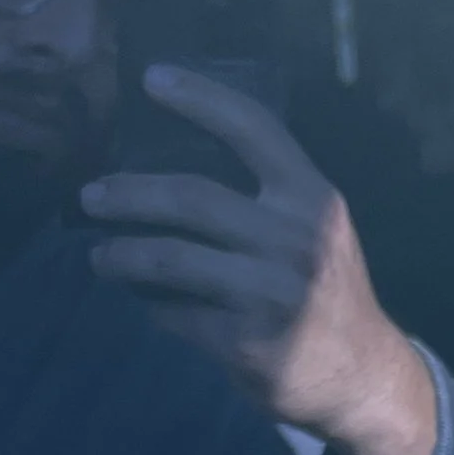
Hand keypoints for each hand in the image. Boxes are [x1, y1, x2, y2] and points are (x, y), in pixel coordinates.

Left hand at [80, 68, 437, 454]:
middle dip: (128, 194)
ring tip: (100, 257)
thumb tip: (170, 173)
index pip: (253, 129)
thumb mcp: (316, 232)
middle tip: (91, 196)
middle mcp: (294, 238)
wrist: (362, 376)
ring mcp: (269, 292)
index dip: (200, 98)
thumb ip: (266, 200)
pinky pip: (177, 314)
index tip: (151, 79)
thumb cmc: (327, 292)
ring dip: (121, 255)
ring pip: (170, 259)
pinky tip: (145, 302)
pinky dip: (154, 307)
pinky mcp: (245, 341)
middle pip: (190, 197)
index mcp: (313, 198)